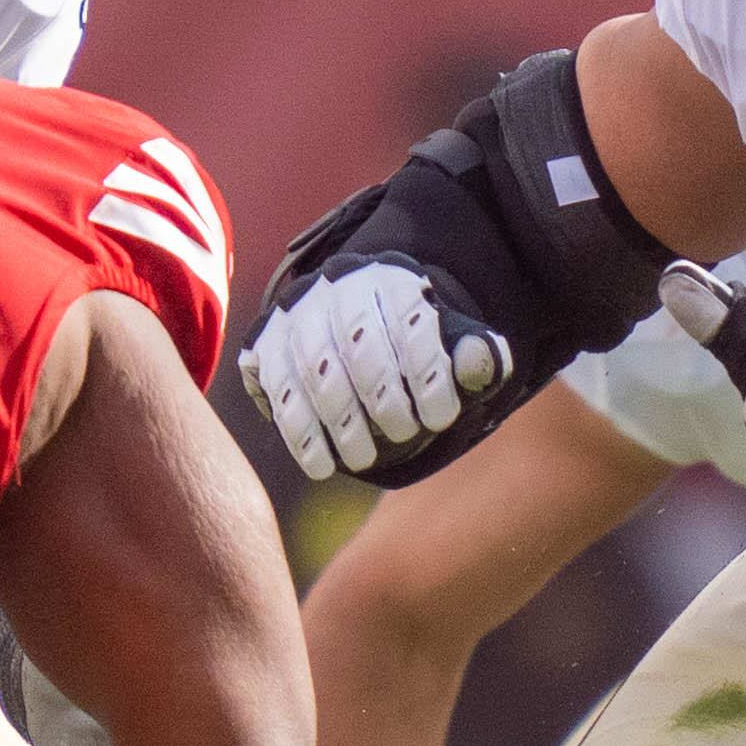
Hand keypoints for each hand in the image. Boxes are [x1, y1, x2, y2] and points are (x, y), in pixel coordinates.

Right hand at [239, 261, 510, 481]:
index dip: (427, 373)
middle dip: (384, 398)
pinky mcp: (264, 344)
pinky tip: (322, 466)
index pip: (410, 321)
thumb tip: (480, 362)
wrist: (360, 339)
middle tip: (405, 435)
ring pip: (315, 368)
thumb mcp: (454, 349)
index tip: (442, 418)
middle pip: (359, 344)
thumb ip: (476, 356)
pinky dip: (300, 433)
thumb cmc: (417, 350)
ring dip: (341, 421)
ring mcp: (296, 313)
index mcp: (392, 279)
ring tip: (366, 459)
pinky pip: (279, 391)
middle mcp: (337, 286)